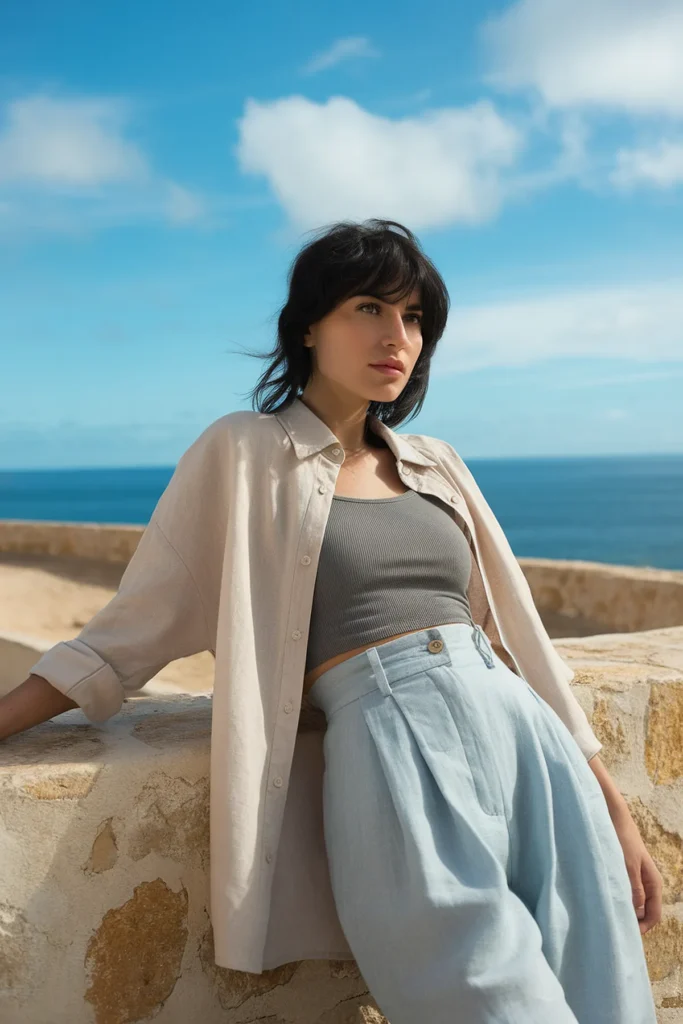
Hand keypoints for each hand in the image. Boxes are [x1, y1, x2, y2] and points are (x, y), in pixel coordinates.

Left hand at [611, 809, 662, 934]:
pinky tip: (606, 900)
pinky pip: (627, 893)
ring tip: (609, 916)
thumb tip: (637, 911)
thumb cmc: (622, 839)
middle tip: (616, 928)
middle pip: (645, 911)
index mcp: (653, 882)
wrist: (613, 817)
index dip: (643, 927)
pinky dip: (620, 900)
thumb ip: (634, 888)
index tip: (628, 934)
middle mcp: (648, 883)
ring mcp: (637, 878)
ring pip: (635, 903)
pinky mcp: (626, 873)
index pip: (654, 914)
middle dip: (634, 922)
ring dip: (626, 911)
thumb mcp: (627, 865)